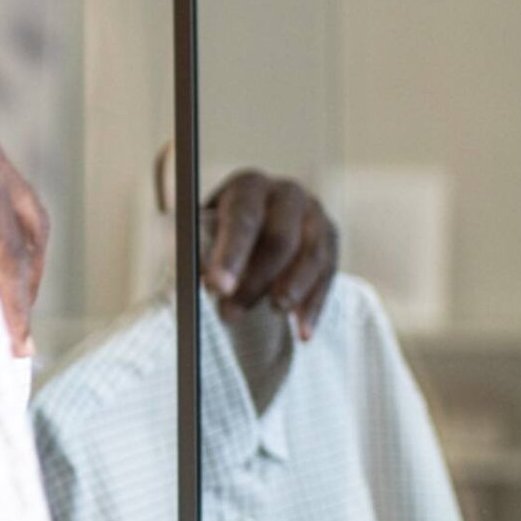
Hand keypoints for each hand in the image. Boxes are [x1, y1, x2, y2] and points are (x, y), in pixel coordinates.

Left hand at [203, 169, 338, 338]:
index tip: (217, 288)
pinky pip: (328, 277)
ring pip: (311, 257)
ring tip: (272, 315)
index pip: (242, 218)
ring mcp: (314, 215)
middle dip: (256, 280)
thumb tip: (190, 279)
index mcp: (248, 187)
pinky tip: (303, 333)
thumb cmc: (216, 233)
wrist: (251, 228)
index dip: (231, 254)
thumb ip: (194, 249)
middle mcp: (286, 194)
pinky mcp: (330, 240)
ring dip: (291, 292)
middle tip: (230, 314)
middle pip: (280, 239)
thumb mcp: (198, 233)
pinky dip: (314, 307)